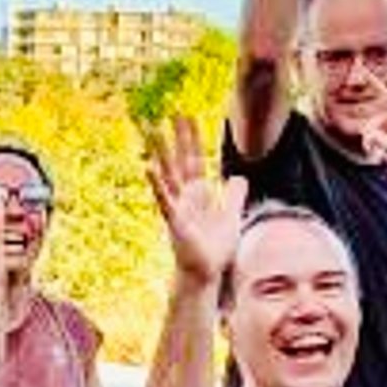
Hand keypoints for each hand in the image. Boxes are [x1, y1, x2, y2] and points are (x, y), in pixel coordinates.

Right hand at [144, 115, 246, 285]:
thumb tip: (238, 178)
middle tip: (173, 112)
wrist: (205, 274)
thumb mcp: (231, 217)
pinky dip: (156, 184)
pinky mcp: (175, 222)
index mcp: (198, 194)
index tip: (188, 116)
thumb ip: (233, 196)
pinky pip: (165, 200)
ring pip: (168, 174)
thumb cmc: (214, 250)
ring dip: (160, 152)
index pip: (195, 160)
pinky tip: (148, 169)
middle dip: (178, 137)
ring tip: (152, 132)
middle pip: (181, 161)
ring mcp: (177, 207)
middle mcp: (185, 197)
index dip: (193, 138)